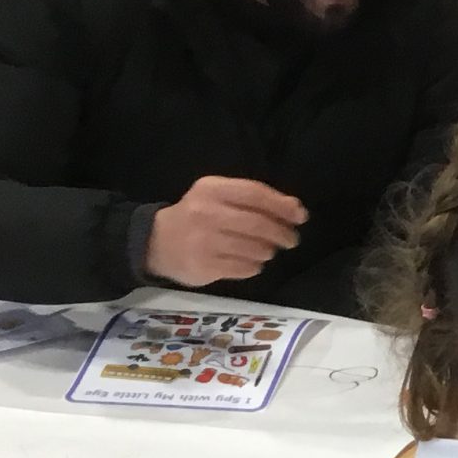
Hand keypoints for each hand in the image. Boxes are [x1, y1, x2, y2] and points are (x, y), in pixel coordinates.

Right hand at [143, 176, 305, 286]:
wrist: (157, 243)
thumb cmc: (197, 216)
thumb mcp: (218, 197)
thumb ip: (254, 198)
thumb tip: (296, 208)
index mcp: (211, 189)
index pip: (255, 194)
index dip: (282, 205)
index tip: (300, 216)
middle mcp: (207, 213)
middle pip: (258, 224)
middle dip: (282, 233)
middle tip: (291, 239)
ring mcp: (205, 242)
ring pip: (255, 249)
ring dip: (269, 251)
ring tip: (267, 250)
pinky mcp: (205, 267)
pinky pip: (245, 268)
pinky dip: (255, 266)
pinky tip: (251, 261)